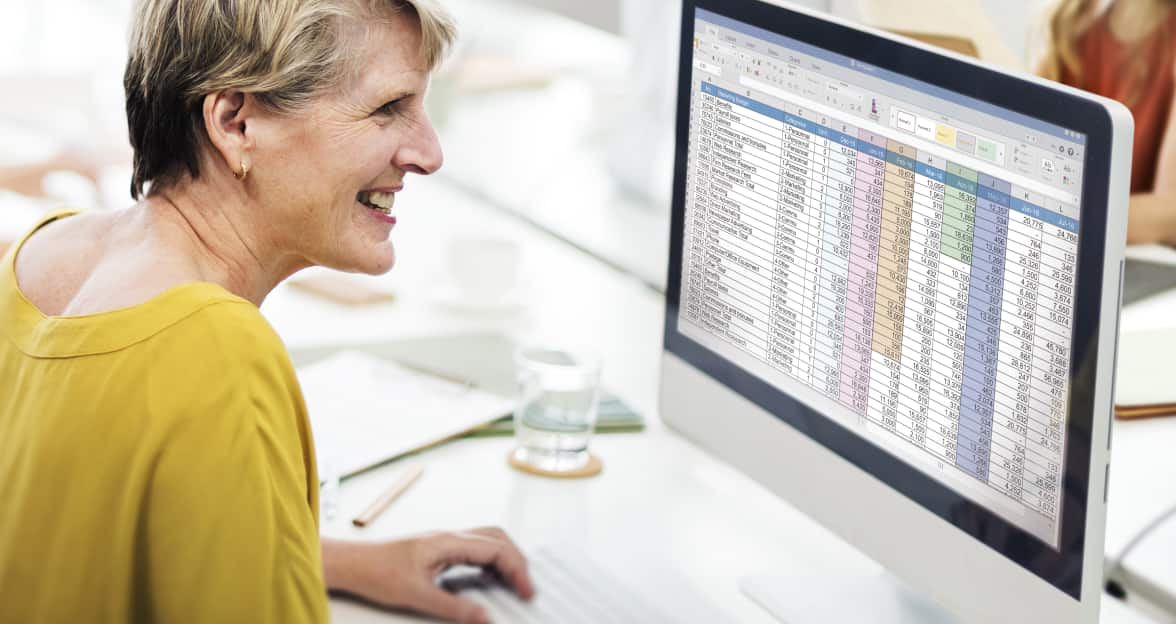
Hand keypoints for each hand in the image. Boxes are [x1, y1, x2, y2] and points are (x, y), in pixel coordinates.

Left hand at [322, 527, 533, 623]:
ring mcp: (444, 542)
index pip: (496, 548)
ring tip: (515, 583)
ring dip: (505, 558)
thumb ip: (453, 607)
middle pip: (497, 538)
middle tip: (526, 587)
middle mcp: (449, 537)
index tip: (526, 591)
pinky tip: (491, 578)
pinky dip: (491, 562)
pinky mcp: (438, 551)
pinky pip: (474, 549)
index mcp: (448, 542)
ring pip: (487, 541)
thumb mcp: (416, 595)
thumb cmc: (376, 572)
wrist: (352, 564)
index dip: (517, 569)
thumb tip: (484, 617)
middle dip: (517, 560)